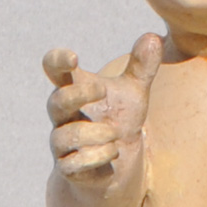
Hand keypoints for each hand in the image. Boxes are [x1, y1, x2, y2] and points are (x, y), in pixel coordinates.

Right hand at [43, 32, 162, 180]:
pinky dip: (97, 156)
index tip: (74, 57)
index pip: (53, 70)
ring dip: (96, 133)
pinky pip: (73, 163)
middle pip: (56, 101)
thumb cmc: (119, 121)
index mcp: (74, 90)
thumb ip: (142, 68)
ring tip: (116, 134)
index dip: (57, 61)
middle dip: (79, 94)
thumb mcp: (134, 94)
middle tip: (102, 90)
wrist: (117, 165)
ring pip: (66, 136)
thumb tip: (152, 38)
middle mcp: (63, 116)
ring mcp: (62, 143)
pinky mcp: (68, 168)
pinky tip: (113, 152)